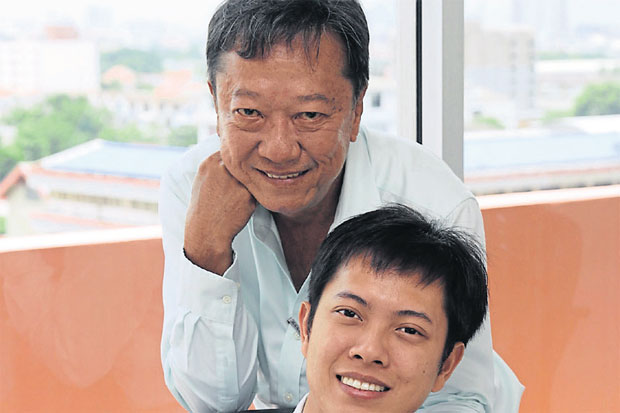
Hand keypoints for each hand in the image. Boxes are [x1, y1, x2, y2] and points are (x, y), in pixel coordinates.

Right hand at [183, 151, 256, 274]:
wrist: (207, 232)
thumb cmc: (204, 208)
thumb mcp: (203, 180)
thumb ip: (217, 166)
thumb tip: (231, 157)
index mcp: (210, 162)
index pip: (230, 153)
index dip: (235, 164)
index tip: (234, 173)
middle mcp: (222, 168)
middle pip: (242, 163)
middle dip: (242, 173)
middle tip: (234, 188)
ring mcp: (235, 180)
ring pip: (250, 176)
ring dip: (248, 185)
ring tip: (234, 199)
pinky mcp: (247, 193)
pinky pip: (256, 191)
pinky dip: (251, 198)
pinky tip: (239, 207)